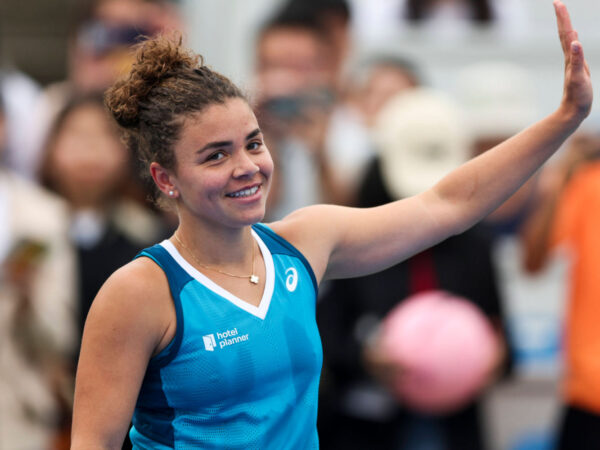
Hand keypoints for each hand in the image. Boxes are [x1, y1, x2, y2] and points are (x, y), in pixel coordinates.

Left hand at [555, 0, 592, 121]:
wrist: (574, 111)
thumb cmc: (577, 97)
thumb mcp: (578, 78)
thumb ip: (577, 60)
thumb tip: (575, 42)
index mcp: (570, 57)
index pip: (566, 33)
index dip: (563, 18)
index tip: (558, 3)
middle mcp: (570, 58)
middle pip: (565, 34)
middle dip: (562, 17)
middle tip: (558, 3)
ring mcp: (573, 63)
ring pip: (568, 41)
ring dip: (566, 26)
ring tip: (563, 15)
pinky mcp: (577, 69)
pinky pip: (574, 51)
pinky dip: (574, 41)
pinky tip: (574, 38)